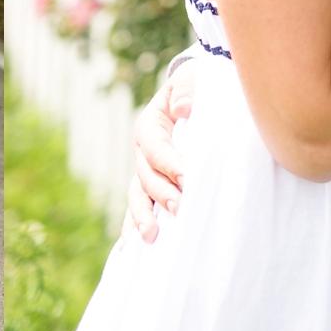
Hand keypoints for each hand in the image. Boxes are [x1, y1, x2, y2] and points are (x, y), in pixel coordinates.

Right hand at [121, 60, 196, 244]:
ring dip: (142, 217)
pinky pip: (140, 208)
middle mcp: (143, 152)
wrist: (199, 97)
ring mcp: (146, 172)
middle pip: (145, 177)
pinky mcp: (155, 188)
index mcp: (151, 125)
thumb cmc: (197, 88)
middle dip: (162, 194)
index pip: (155, 147)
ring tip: (152, 237)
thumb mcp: (193, 80)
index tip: (188, 178)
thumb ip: (188, 89)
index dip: (169, 163)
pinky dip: (133, 228)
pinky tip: (131, 251)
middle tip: (180, 209)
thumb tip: (182, 108)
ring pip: (138, 197)